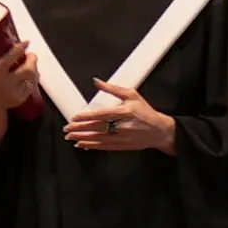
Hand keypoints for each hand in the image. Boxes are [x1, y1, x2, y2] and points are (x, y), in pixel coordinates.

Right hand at [0, 52, 34, 137]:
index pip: (9, 59)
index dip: (19, 50)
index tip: (26, 42)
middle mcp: (6, 83)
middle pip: (27, 70)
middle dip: (33, 61)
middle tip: (31, 55)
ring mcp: (14, 92)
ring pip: (32, 78)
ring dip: (34, 70)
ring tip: (31, 64)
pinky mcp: (21, 98)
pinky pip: (32, 87)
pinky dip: (32, 81)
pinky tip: (28, 78)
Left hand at [62, 88, 178, 155]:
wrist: (160, 131)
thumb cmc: (145, 112)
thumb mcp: (132, 95)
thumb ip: (113, 88)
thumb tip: (96, 81)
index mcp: (125, 112)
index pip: (102, 115)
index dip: (87, 117)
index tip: (74, 117)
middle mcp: (123, 126)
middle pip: (98, 128)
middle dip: (80, 129)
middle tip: (67, 128)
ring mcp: (123, 138)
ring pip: (99, 139)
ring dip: (83, 138)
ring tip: (70, 136)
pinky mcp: (123, 146)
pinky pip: (104, 147)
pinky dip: (92, 146)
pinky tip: (82, 144)